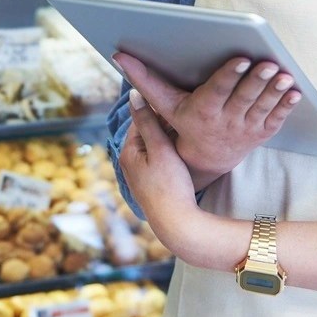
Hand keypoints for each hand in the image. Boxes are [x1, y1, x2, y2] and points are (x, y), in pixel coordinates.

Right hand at [114, 51, 301, 185]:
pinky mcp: (261, 132)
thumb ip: (145, 79)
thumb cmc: (183, 122)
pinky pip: (276, 119)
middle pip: (243, 98)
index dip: (229, 76)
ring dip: (275, 92)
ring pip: (262, 108)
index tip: (241, 59)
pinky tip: (296, 92)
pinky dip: (287, 106)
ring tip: (285, 75)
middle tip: (269, 64)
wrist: (204, 161)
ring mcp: (245, 128)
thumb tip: (119, 54)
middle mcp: (225, 121)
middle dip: (257, 81)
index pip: (217, 91)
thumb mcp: (163, 104)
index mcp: (202, 111)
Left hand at [118, 89, 200, 248]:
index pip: (140, 119)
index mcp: (128, 152)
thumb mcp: (160, 149)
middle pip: (147, 132)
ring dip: (168, 137)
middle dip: (164, 123)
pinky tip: (184, 150)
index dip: (160, 110)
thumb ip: (148, 121)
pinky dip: (170, 151)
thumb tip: (133, 94)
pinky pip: (159, 159)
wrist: (177, 223)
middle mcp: (130, 162)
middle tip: (187, 116)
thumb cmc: (170, 185)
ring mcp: (140, 174)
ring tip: (188, 131)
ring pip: (155, 145)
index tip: (179, 102)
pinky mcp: (151, 183)